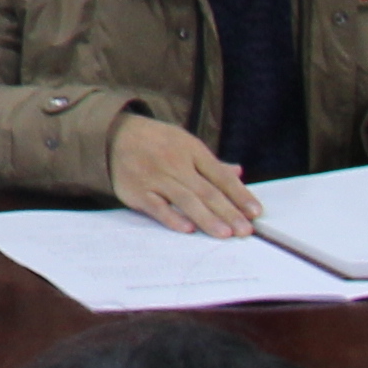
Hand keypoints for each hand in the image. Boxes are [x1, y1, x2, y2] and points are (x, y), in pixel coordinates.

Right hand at [107, 111, 262, 235]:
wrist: (112, 134)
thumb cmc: (155, 142)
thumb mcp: (184, 143)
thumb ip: (211, 163)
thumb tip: (238, 173)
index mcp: (191, 150)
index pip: (221, 176)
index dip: (240, 194)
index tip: (255, 213)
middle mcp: (175, 163)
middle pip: (207, 191)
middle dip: (228, 212)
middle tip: (245, 231)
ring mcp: (155, 177)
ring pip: (185, 200)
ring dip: (207, 218)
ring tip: (225, 233)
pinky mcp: (137, 191)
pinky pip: (157, 206)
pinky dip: (172, 217)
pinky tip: (187, 229)